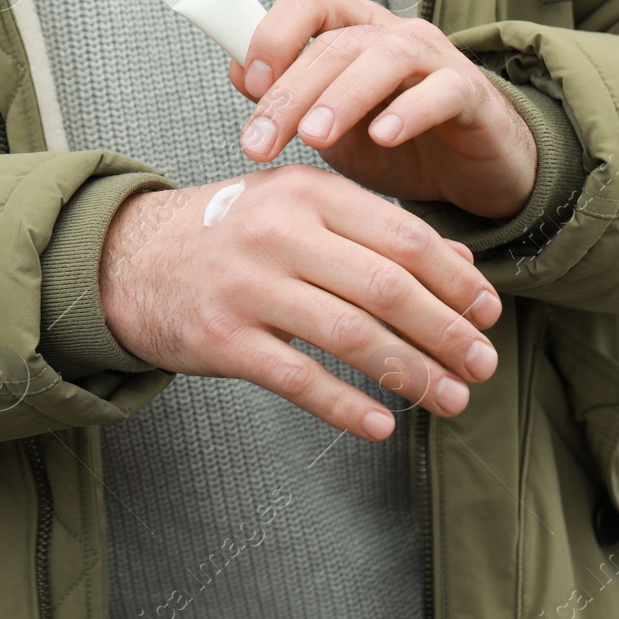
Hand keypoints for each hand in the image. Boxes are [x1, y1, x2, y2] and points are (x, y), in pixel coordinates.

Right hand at [98, 164, 501, 440]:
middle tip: (484, 364)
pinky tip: (381, 425)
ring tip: (450, 399)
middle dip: (447, 332)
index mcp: (307, 193)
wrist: (128, 259)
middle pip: (387, 288)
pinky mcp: (221, 339)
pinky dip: (346, 406)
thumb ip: (375, 231)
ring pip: (351, 336)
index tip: (490, 314)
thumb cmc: (229, 235)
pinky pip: (298, 379)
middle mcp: (280, 233)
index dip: (456, 281)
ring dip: (411, 373)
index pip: (403, 237)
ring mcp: (248, 287)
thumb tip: (461, 269)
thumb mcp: (298, 210)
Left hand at [229, 0, 537, 218]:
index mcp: (353, 31)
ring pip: (385, 57)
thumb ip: (288, 96)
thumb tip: (236, 68)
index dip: (273, 34)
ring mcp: (436, 59)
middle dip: (290, 93)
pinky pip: (442, 91)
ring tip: (314, 138)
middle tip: (260, 144)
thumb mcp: (330, 125)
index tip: (248, 87)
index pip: (309, 1)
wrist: (471, 174)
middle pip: (335, 43)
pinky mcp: (471, 95)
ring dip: (342, 97)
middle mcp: (392, 33)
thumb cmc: (396, 142)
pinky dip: (410, 112)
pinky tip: (382, 138)